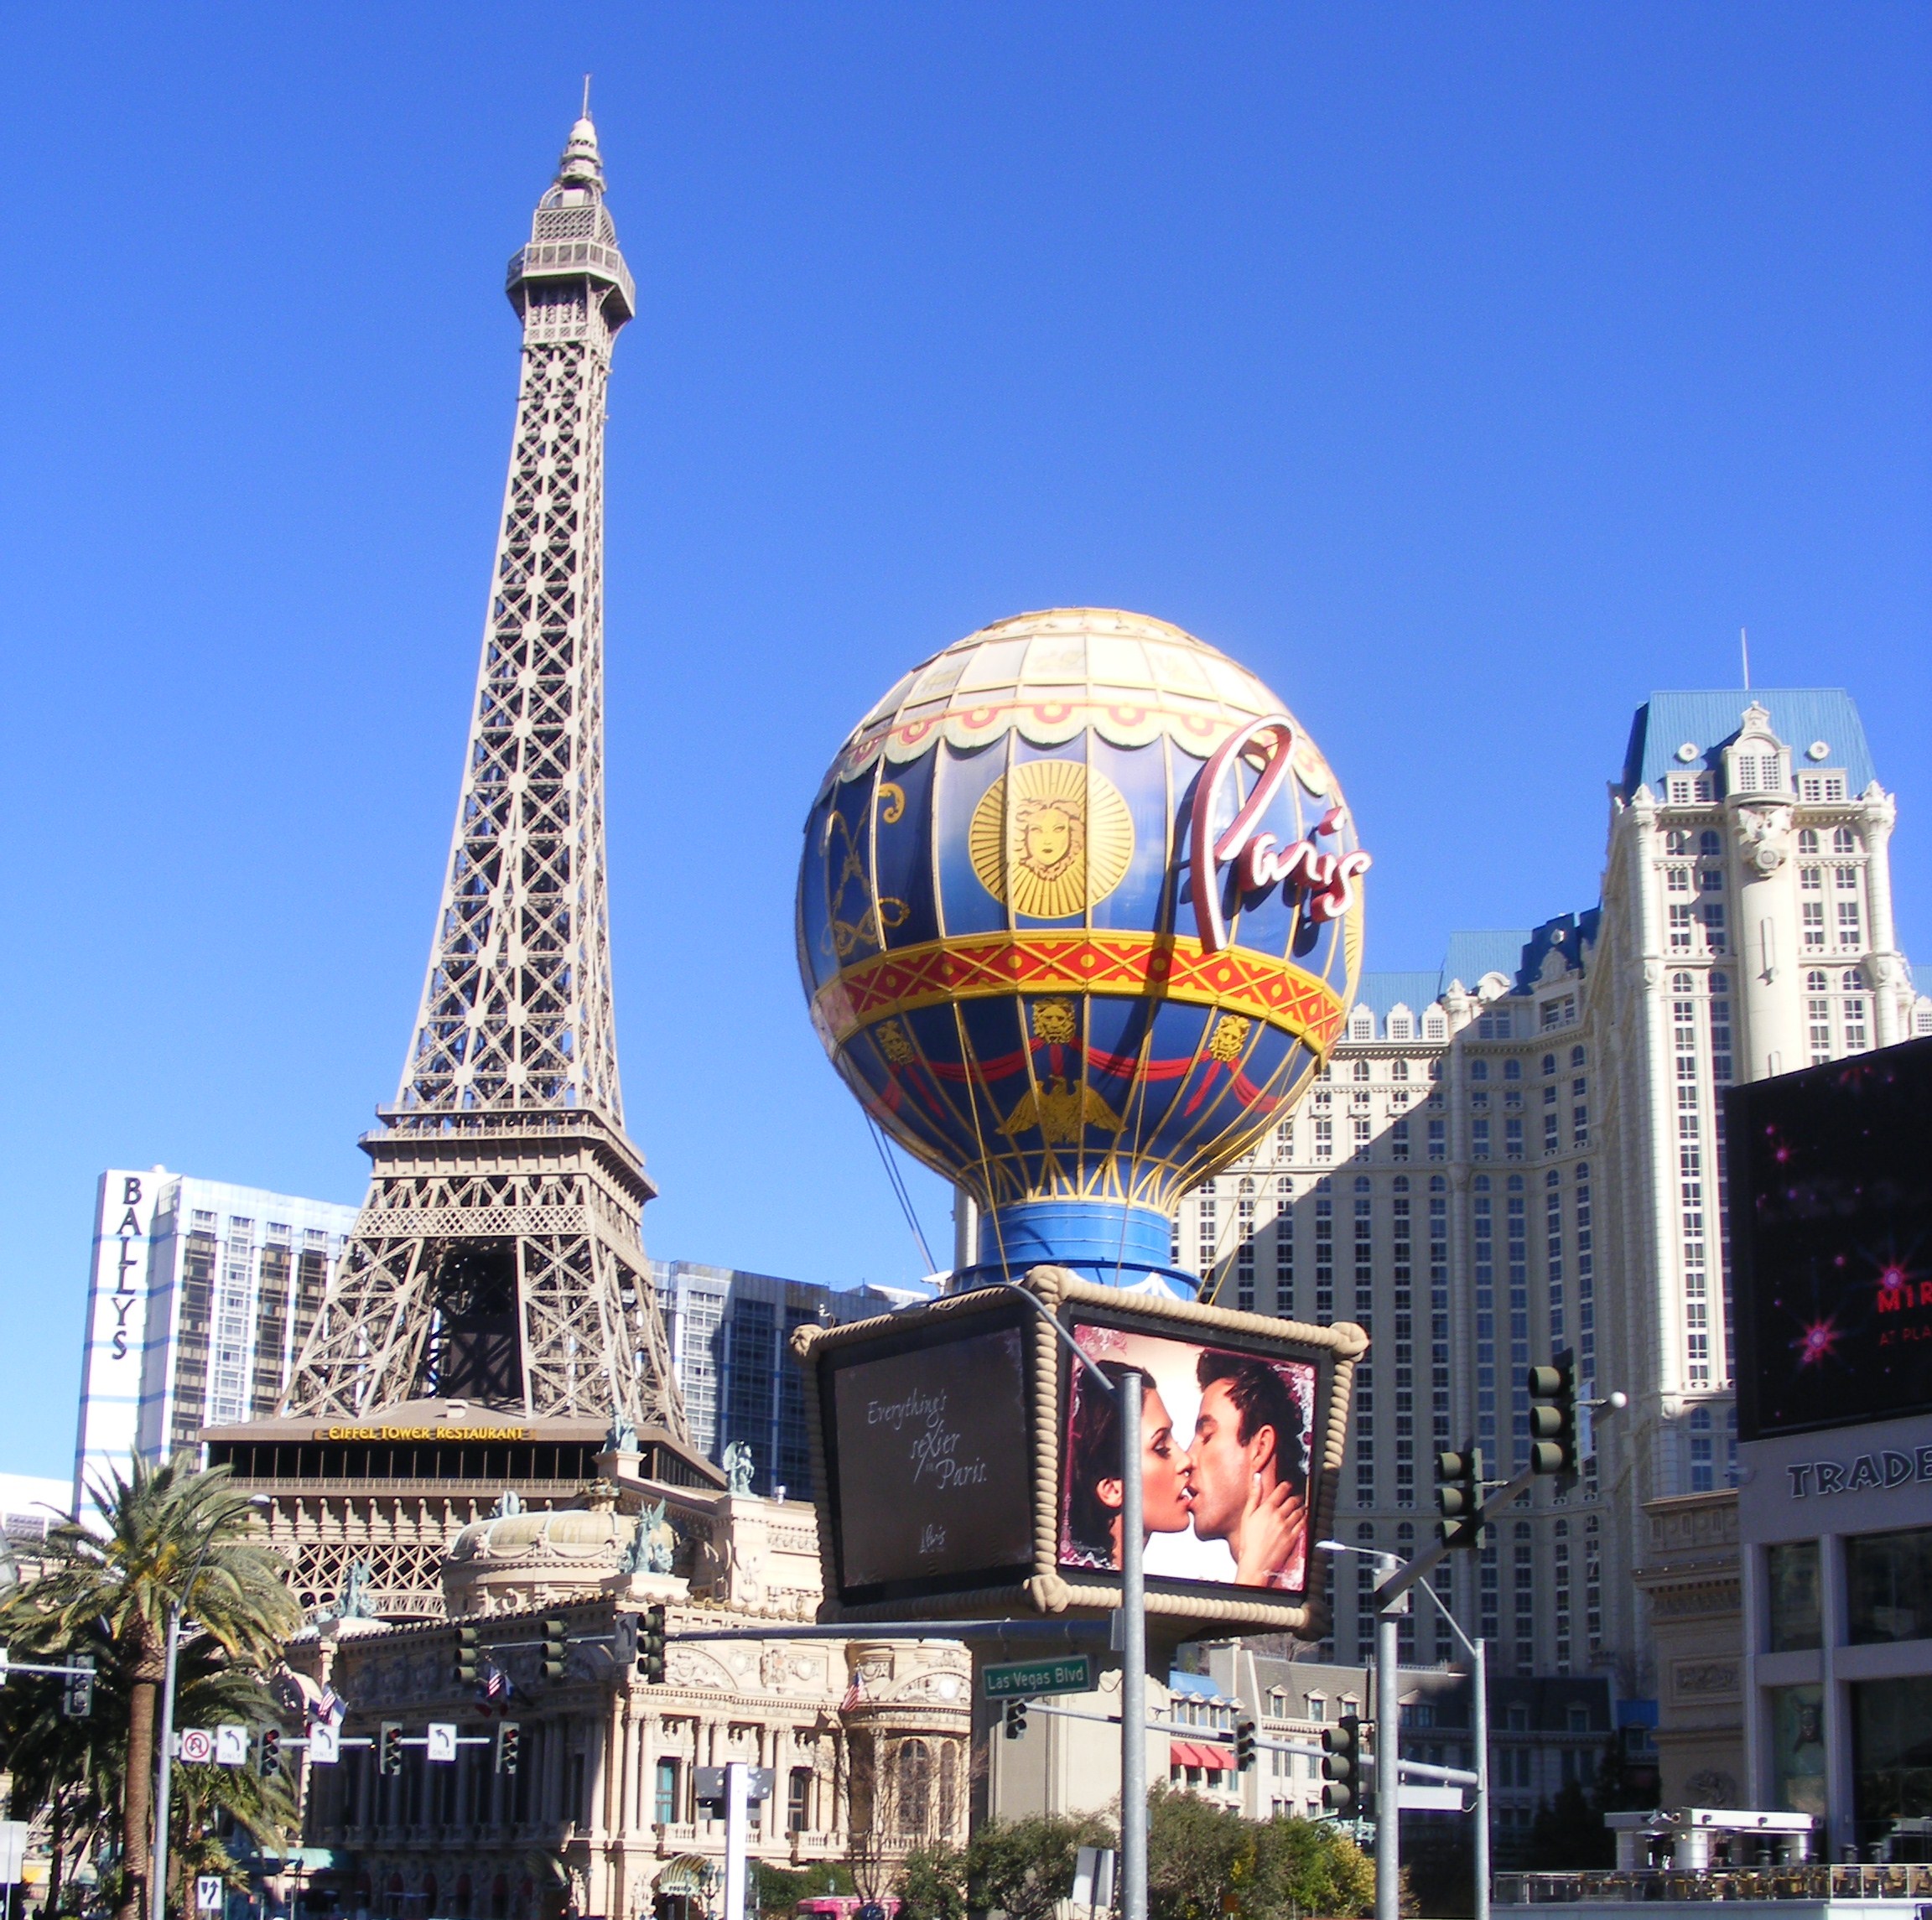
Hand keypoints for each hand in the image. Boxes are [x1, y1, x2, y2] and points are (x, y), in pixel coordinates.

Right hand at [1232, 1473, 1306, 1587]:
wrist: (1255, 1563)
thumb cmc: (1248, 1542)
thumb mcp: (1247, 1516)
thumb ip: (1254, 1496)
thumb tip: (1256, 1478)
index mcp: (1267, 1509)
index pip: (1281, 1491)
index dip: (1286, 1485)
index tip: (1287, 1485)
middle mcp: (1279, 1516)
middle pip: (1292, 1500)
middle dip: (1295, 1496)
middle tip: (1296, 1496)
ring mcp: (1287, 1527)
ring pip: (1299, 1511)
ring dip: (1301, 1506)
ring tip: (1301, 1506)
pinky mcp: (1293, 1537)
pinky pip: (1302, 1524)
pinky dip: (1304, 1518)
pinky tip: (1303, 1518)